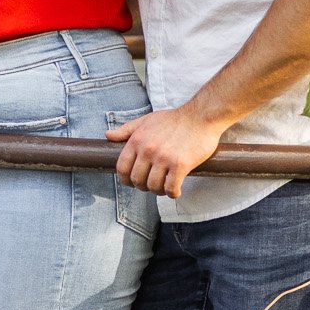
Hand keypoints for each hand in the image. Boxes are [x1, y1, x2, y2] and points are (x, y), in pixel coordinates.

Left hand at [108, 103, 227, 198]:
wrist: (201, 116)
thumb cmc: (174, 119)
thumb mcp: (147, 120)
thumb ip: (126, 129)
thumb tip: (108, 135)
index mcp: (137, 140)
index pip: (122, 168)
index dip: (125, 179)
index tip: (133, 182)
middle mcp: (148, 150)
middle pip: (137, 180)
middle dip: (143, 186)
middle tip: (152, 184)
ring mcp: (164, 158)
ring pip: (153, 186)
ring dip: (159, 191)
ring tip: (165, 187)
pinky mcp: (180, 165)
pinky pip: (171, 188)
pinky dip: (172, 193)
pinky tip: (176, 190)